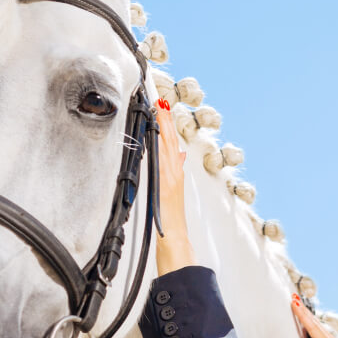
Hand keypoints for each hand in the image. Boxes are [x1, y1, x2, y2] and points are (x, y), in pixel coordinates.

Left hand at [153, 99, 193, 272]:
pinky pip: (163, 161)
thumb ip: (174, 170)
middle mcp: (174, 173)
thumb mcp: (171, 190)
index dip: (167, 124)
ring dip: (164, 127)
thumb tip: (179, 154)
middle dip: (166, 120)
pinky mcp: (166, 185)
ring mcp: (170, 178)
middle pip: (170, 140)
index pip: (171, 143)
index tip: (163, 107)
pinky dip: (162, 147)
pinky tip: (158, 136)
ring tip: (160, 109)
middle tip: (162, 100)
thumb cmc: (169, 217)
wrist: (173, 237)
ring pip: (167, 147)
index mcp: (174, 173)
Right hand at [288, 295, 337, 337]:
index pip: (313, 328)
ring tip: (301, 309)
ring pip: (320, 328)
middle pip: (316, 324)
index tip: (294, 303)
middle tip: (294, 299)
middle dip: (304, 311)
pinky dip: (315, 327)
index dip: (302, 315)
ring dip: (309, 317)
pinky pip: (323, 334)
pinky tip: (314, 328)